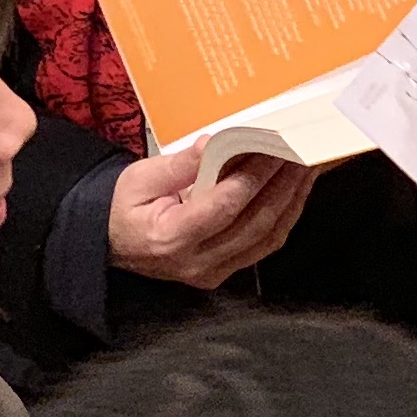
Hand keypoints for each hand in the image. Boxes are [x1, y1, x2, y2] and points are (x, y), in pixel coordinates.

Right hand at [109, 145, 316, 289]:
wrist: (109, 241)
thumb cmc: (123, 206)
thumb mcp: (140, 177)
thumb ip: (180, 163)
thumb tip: (214, 143)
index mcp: (170, 237)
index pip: (224, 206)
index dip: (254, 177)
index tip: (274, 148)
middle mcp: (196, 261)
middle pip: (254, 223)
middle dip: (283, 185)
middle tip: (301, 153)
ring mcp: (212, 272)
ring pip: (266, 238)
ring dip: (292, 201)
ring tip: (307, 169)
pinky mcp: (223, 273)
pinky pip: (262, 246)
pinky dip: (283, 217)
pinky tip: (293, 193)